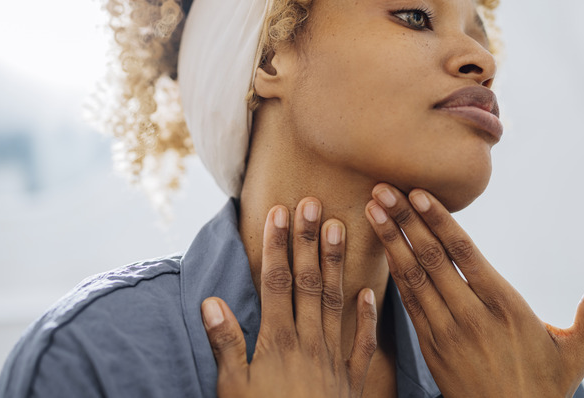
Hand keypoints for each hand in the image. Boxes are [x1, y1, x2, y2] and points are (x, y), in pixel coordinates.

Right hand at [201, 199, 377, 397]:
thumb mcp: (233, 390)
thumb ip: (225, 344)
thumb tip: (212, 301)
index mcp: (278, 342)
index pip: (277, 282)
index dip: (278, 245)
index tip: (280, 212)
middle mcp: (309, 341)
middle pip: (308, 282)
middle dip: (309, 241)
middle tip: (314, 203)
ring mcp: (334, 358)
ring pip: (336, 301)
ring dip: (337, 264)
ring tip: (340, 228)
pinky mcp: (352, 379)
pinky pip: (364, 343)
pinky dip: (368, 317)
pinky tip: (371, 291)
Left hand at [365, 184, 583, 397]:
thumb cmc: (545, 387)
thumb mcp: (577, 350)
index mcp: (504, 306)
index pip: (464, 253)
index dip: (438, 221)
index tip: (417, 193)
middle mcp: (470, 315)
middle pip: (432, 258)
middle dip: (404, 221)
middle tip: (382, 188)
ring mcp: (446, 332)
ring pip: (414, 278)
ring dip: (392, 241)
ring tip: (373, 210)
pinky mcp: (431, 347)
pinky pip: (409, 303)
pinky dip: (394, 274)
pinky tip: (384, 250)